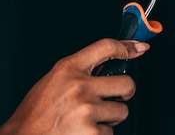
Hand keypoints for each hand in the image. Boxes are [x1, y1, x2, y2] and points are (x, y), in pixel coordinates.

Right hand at [0, 38, 149, 134]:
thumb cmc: (36, 113)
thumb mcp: (54, 80)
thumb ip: (79, 71)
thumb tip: (110, 64)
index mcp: (68, 68)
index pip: (106, 47)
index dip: (127, 47)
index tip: (138, 48)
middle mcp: (79, 87)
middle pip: (127, 83)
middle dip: (124, 93)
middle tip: (113, 98)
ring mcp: (87, 111)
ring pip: (121, 111)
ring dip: (109, 118)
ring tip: (87, 120)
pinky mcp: (92, 134)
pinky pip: (110, 132)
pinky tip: (82, 132)